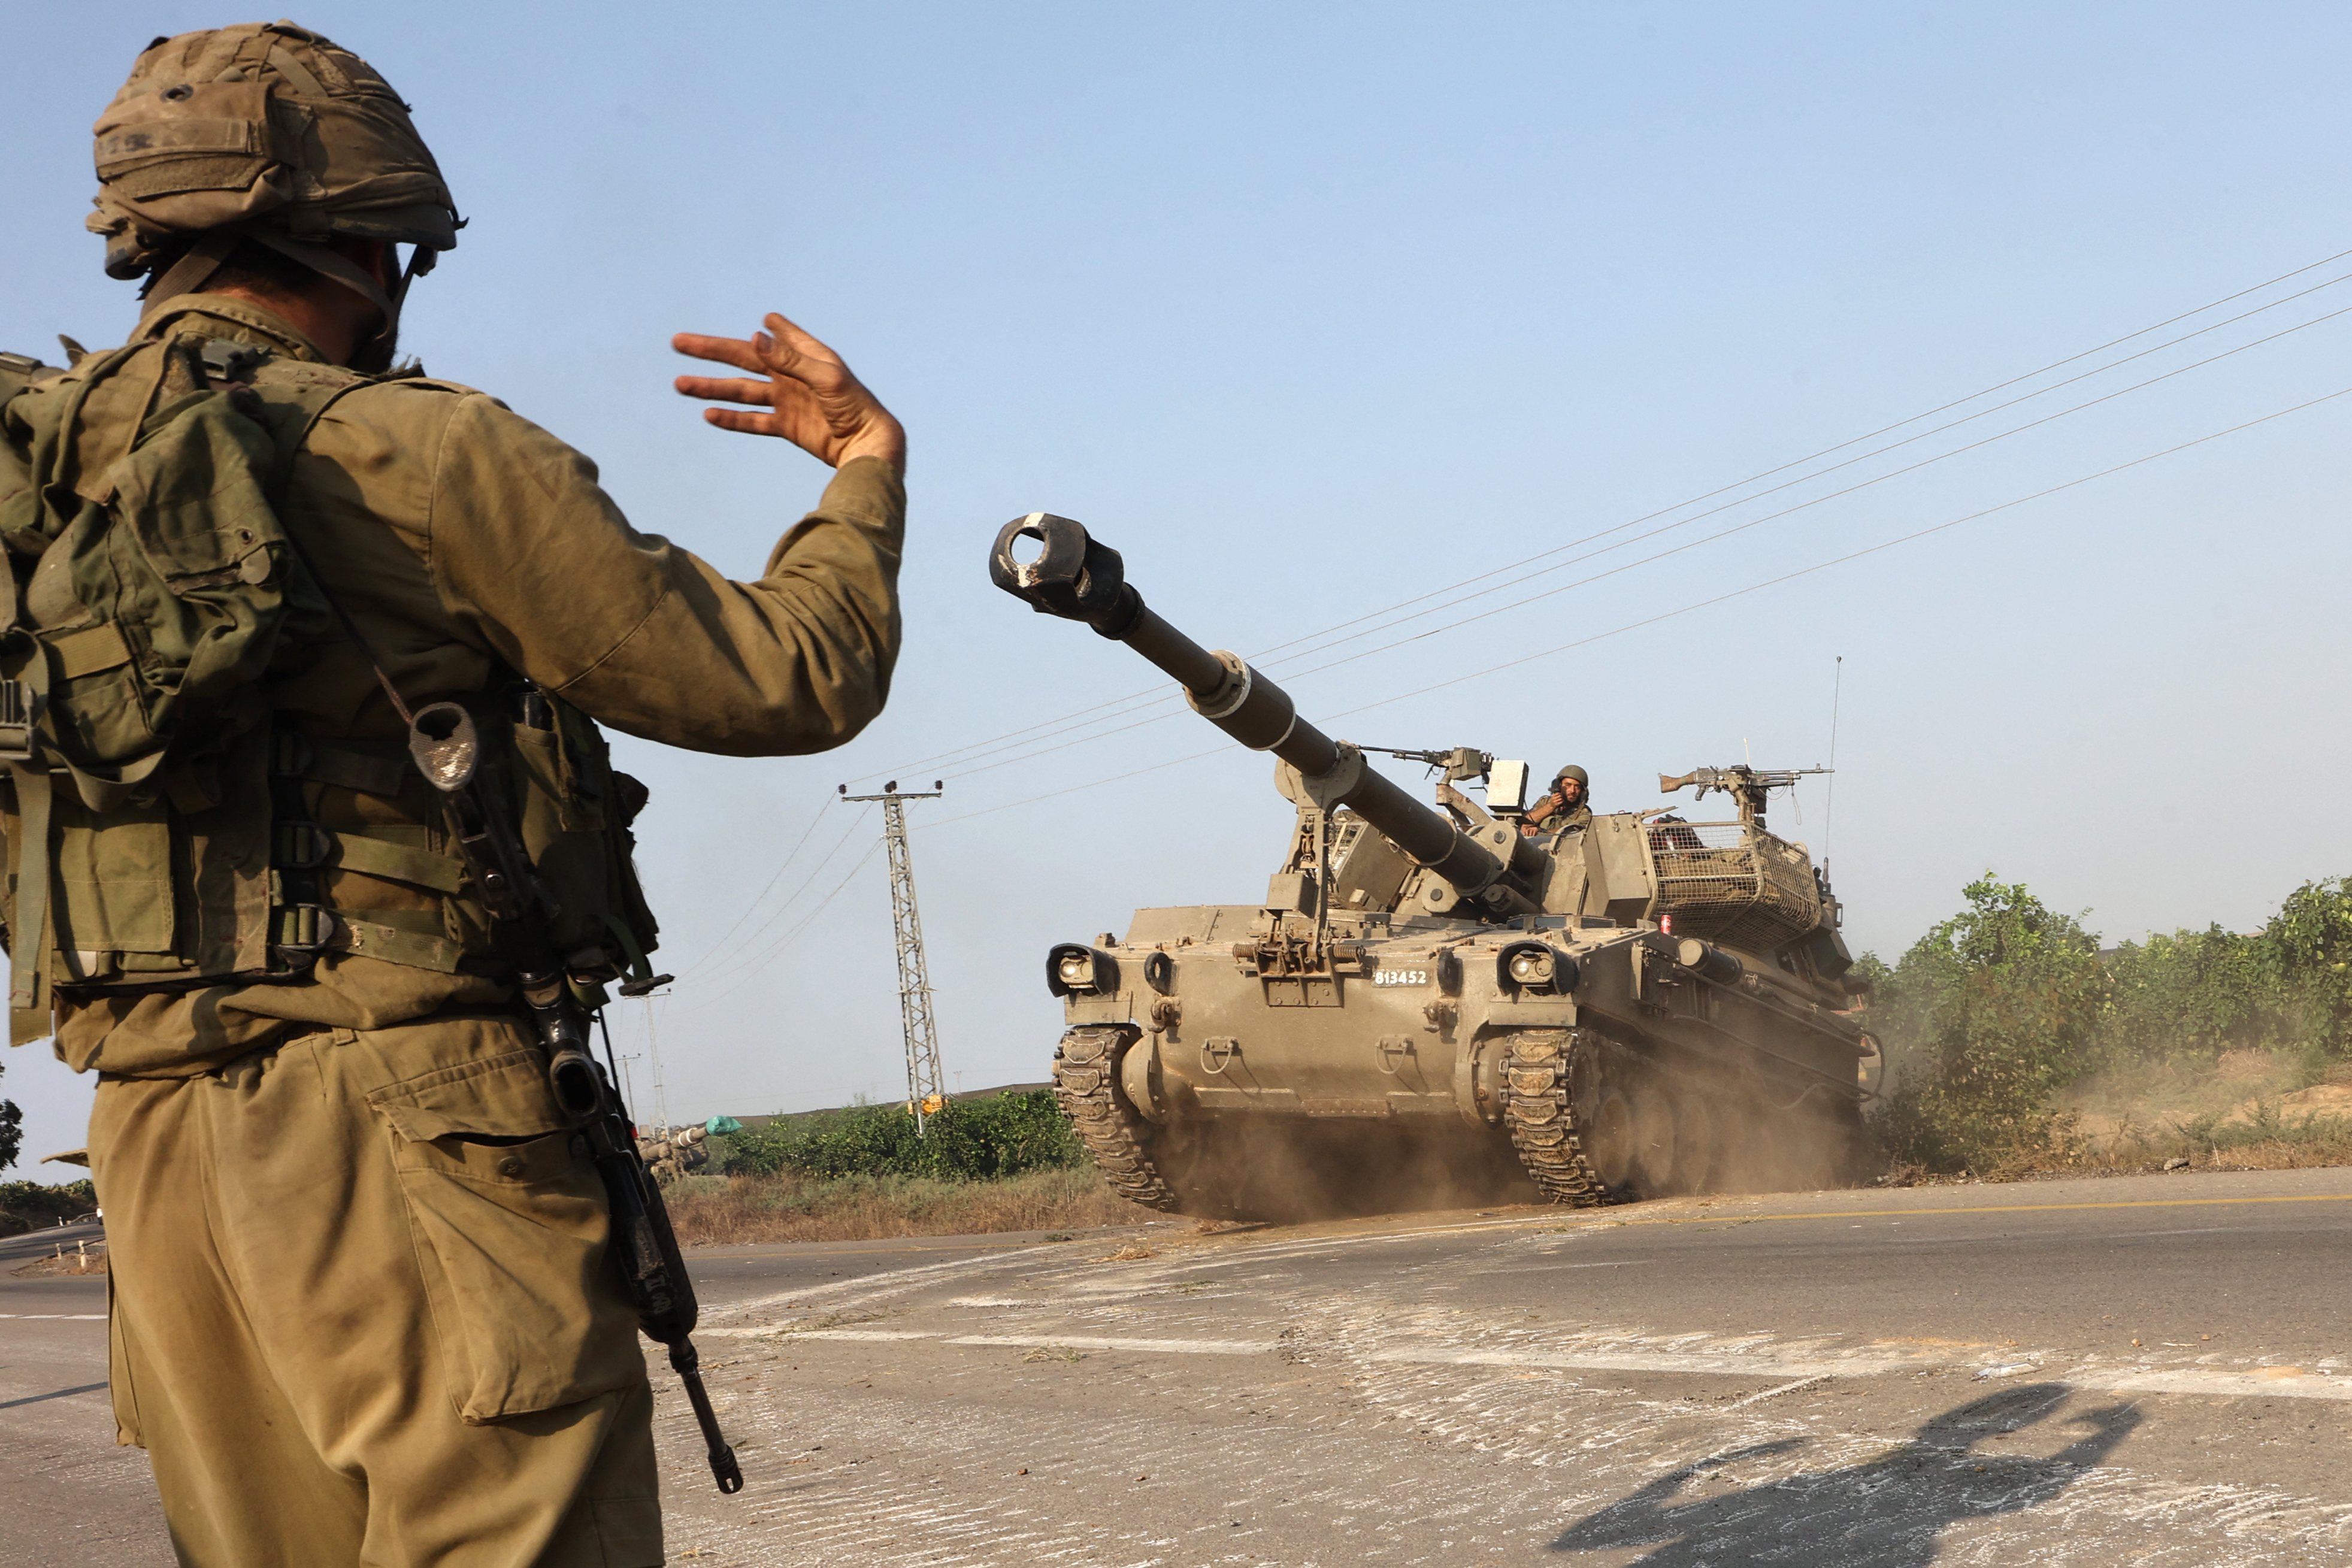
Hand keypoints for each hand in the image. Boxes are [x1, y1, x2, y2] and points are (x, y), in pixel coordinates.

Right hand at [672, 312, 905, 474]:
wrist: (866, 445)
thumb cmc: (854, 406)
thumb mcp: (825, 377)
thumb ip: (790, 359)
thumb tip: (756, 335)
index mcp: (805, 356)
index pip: (776, 336)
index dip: (767, 329)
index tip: (763, 317)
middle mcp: (792, 375)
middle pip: (743, 359)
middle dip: (711, 351)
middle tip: (678, 343)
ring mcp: (786, 401)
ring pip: (741, 391)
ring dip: (711, 387)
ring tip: (681, 384)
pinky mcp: (786, 426)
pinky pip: (753, 421)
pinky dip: (732, 418)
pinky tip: (710, 414)